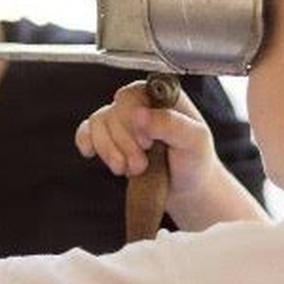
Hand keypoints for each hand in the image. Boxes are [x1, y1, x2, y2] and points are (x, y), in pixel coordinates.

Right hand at [75, 81, 218, 205]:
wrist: (188, 188)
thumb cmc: (196, 160)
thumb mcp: (195, 140)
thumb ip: (171, 124)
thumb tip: (140, 114)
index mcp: (162, 95)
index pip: (133, 95)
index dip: (133, 121)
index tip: (147, 143)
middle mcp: (140, 103)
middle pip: (114, 112)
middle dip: (124, 144)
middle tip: (141, 164)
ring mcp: (123, 121)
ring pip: (98, 122)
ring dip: (109, 150)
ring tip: (128, 169)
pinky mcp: (110, 138)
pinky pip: (87, 131)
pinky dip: (86, 141)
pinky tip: (91, 152)